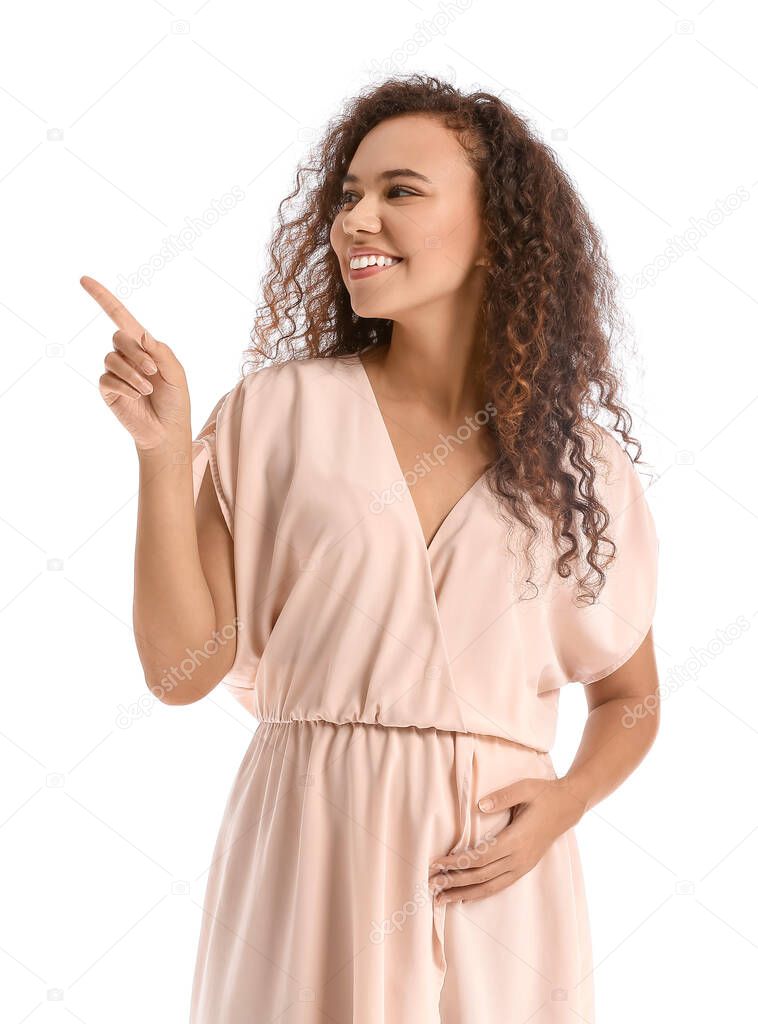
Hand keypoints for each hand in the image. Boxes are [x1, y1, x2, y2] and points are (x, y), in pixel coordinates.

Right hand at [79, 275, 190, 450]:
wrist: (167, 431)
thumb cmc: (175, 401)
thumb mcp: (176, 374)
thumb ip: (161, 352)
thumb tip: (142, 335)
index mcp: (143, 346)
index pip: (119, 317)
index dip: (103, 298)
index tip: (84, 280)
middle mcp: (126, 355)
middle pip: (119, 337)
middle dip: (137, 353)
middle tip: (153, 372)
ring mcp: (114, 372)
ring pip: (112, 359)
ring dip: (133, 374)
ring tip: (147, 390)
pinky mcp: (107, 389)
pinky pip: (108, 379)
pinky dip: (125, 387)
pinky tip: (136, 397)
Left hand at [427, 776, 584, 904]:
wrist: (568, 806)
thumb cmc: (544, 794)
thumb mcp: (525, 788)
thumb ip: (503, 797)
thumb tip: (479, 805)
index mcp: (516, 839)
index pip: (480, 857)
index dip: (457, 863)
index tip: (436, 863)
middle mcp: (519, 858)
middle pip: (481, 876)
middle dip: (454, 882)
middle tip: (430, 885)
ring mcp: (523, 866)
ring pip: (490, 886)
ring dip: (464, 894)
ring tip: (441, 899)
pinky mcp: (525, 867)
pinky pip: (500, 885)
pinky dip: (481, 893)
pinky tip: (466, 897)